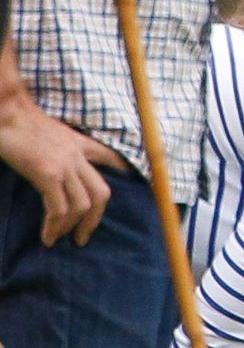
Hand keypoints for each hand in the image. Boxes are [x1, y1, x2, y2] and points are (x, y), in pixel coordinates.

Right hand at [0, 89, 115, 244]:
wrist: (3, 108)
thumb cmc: (15, 119)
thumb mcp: (46, 128)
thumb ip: (58, 144)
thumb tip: (51, 158)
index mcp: (76, 142)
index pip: (107, 155)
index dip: (120, 168)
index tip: (128, 178)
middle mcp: (75, 155)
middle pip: (100, 193)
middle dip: (94, 220)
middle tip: (82, 238)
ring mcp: (64, 164)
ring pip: (82, 206)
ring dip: (71, 228)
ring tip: (58, 239)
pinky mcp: (48, 172)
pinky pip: (58, 209)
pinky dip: (54, 226)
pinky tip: (46, 236)